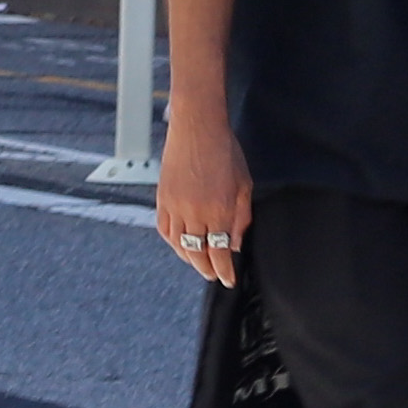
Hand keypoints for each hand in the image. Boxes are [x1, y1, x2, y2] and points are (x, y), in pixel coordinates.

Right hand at [155, 109, 250, 285]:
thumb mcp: (244, 186)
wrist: (197, 128)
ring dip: (189, 259)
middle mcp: (196, 212)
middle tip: (213, 275)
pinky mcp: (162, 197)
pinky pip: (164, 228)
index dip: (224, 271)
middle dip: (207, 269)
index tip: (228, 279)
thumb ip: (241, 218)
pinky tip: (180, 243)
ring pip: (179, 245)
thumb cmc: (225, 152)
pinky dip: (172, 241)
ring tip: (198, 263)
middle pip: (198, 254)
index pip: (220, 253)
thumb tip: (235, 243)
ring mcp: (175, 205)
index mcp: (220, 210)